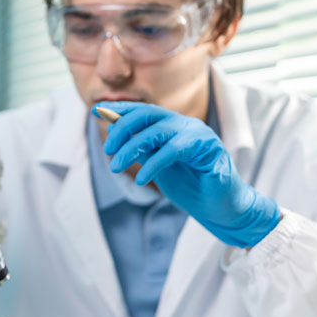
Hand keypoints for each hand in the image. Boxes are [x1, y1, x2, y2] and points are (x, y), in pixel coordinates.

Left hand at [97, 101, 280, 247]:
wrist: (219, 207)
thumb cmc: (190, 185)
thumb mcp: (156, 164)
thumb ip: (140, 148)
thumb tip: (113, 133)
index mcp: (173, 126)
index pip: (143, 110)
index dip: (120, 109)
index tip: (97, 111)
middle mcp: (186, 125)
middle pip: (148, 114)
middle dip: (122, 128)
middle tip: (108, 150)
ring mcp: (199, 134)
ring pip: (158, 131)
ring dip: (131, 148)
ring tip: (116, 167)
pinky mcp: (209, 148)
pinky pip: (174, 150)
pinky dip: (154, 164)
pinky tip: (142, 179)